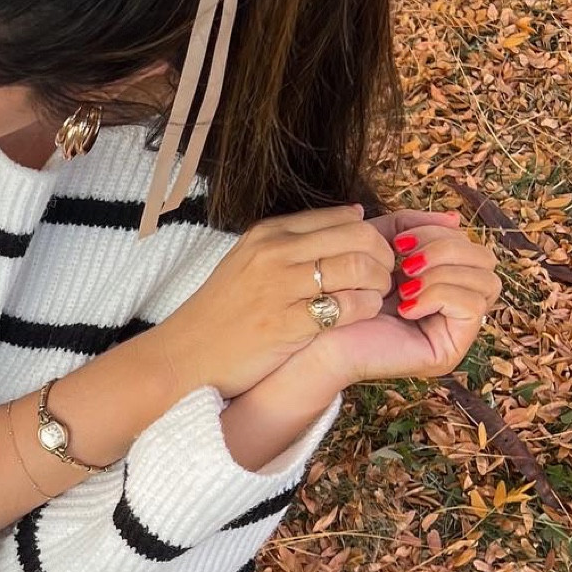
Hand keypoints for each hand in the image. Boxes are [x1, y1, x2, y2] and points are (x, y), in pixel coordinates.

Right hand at [160, 204, 395, 399]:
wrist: (184, 356)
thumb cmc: (221, 315)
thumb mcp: (249, 263)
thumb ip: (296, 241)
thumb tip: (355, 215)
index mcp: (267, 234)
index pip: (341, 217)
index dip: (371, 235)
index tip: (376, 257)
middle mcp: (274, 254)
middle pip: (357, 237)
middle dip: (384, 257)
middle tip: (387, 277)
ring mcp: (279, 288)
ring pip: (358, 267)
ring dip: (379, 284)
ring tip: (376, 297)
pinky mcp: (286, 324)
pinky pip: (347, 306)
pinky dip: (366, 309)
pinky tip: (361, 316)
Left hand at [291, 208, 501, 390]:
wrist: (317, 330)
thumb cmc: (342, 288)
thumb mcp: (378, 244)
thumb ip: (413, 225)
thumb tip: (455, 219)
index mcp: (442, 279)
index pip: (470, 245)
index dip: (439, 234)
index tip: (400, 242)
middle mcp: (455, 305)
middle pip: (486, 261)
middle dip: (446, 251)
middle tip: (405, 263)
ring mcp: (455, 330)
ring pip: (486, 282)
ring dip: (441, 274)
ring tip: (402, 286)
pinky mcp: (449, 351)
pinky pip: (473, 308)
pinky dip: (440, 296)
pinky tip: (405, 306)